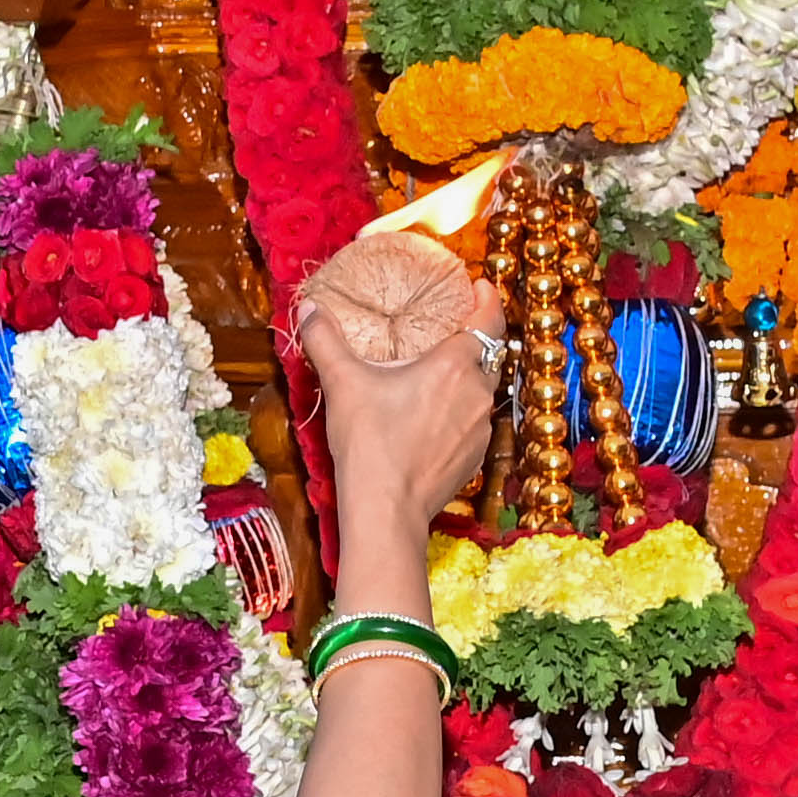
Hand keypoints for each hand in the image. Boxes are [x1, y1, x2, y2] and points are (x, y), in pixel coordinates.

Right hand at [292, 229, 500, 569]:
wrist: (386, 511)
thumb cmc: (369, 443)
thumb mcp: (342, 383)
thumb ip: (324, 339)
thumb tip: (308, 308)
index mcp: (455, 365)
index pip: (489, 319)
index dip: (488, 298)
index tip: (479, 285)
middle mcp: (478, 394)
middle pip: (486, 355)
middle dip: (472, 339)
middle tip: (448, 329)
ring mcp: (481, 430)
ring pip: (481, 391)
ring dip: (464, 380)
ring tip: (436, 376)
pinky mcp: (475, 459)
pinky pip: (474, 424)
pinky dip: (459, 413)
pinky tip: (432, 419)